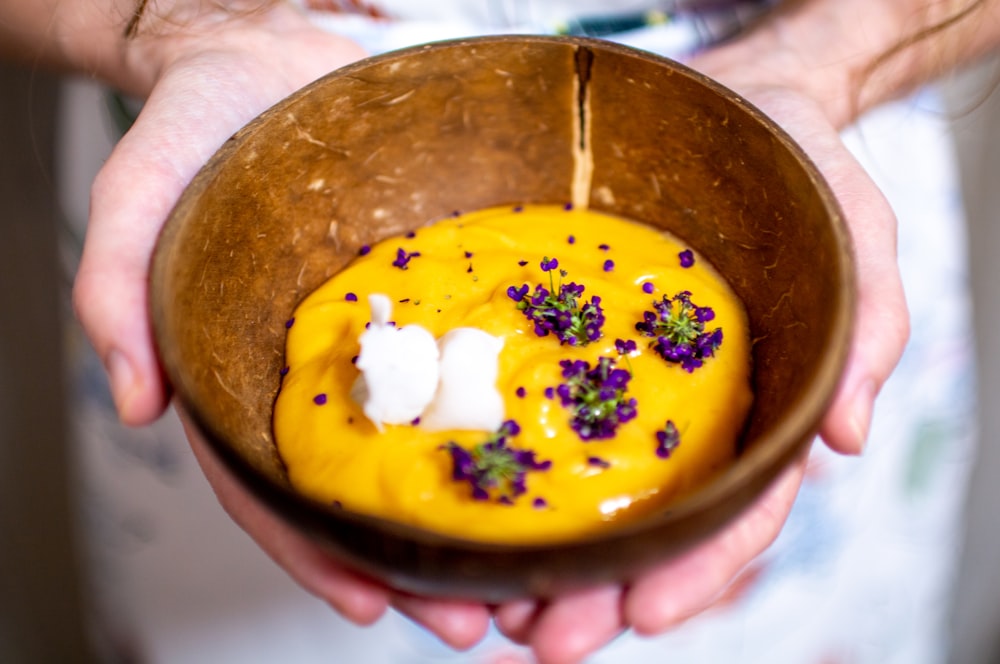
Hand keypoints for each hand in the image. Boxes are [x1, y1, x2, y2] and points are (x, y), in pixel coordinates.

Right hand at [72, 2, 492, 650]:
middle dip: (422, 568)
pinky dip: (514, 423)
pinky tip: (555, 463)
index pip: (277, 490)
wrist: (275, 54)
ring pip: (434, 448)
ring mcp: (390, 337)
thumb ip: (117, 286)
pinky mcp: (443, 293)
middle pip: (368, 494)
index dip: (318, 555)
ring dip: (479, 522)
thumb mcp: (138, 191)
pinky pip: (480, 363)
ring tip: (535, 578)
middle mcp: (327, 372)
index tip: (373, 605)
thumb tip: (136, 400)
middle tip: (484, 622)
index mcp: (250, 372)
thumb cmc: (202, 124)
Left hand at [487, 53, 909, 663]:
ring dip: (542, 560)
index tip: (644, 614)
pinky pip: (533, 415)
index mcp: (761, 408)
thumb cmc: (802, 177)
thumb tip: (847, 438)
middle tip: (540, 636)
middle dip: (599, 593)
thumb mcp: (856, 234)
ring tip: (488, 609)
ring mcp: (627, 386)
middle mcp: (691, 416)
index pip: (740, 510)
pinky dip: (505, 477)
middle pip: (650, 527)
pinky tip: (467, 515)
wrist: (733, 110)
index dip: (698, 570)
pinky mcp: (572, 346)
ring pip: (584, 494)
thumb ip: (867, 327)